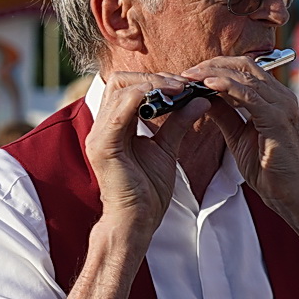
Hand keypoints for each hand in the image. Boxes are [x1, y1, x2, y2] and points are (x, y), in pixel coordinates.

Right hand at [88, 73, 199, 237]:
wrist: (138, 221)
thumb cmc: (148, 190)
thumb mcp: (167, 148)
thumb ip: (179, 122)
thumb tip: (200, 99)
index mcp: (114, 125)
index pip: (128, 85)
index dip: (155, 79)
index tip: (184, 85)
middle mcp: (102, 126)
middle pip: (121, 80)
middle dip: (154, 77)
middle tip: (183, 85)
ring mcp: (99, 135)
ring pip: (120, 89)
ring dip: (152, 83)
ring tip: (179, 90)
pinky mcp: (103, 147)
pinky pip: (118, 112)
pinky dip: (139, 98)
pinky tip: (163, 96)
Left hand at [179, 55, 298, 215]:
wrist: (291, 193)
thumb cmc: (269, 169)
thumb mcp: (238, 136)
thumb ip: (225, 114)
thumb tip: (204, 97)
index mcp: (273, 98)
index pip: (244, 69)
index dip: (216, 67)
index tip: (191, 74)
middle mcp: (280, 96)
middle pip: (243, 66)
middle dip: (212, 66)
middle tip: (186, 73)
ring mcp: (281, 104)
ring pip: (244, 76)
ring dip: (214, 73)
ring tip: (191, 76)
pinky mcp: (276, 118)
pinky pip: (248, 95)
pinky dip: (226, 86)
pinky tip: (207, 85)